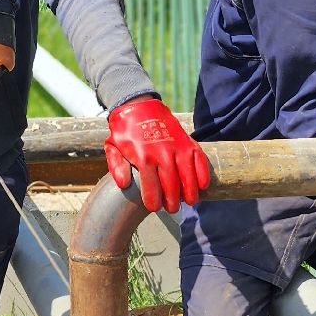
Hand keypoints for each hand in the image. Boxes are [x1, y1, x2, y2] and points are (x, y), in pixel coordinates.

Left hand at [104, 96, 209, 212]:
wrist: (139, 105)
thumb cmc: (125, 131)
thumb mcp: (113, 147)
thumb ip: (117, 167)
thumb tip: (124, 184)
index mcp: (143, 157)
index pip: (151, 187)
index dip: (153, 201)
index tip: (154, 208)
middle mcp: (162, 153)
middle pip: (172, 185)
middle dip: (172, 201)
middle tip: (172, 209)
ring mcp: (177, 147)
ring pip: (188, 175)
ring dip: (190, 192)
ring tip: (189, 202)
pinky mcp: (188, 141)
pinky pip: (199, 160)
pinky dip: (202, 174)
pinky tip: (202, 186)